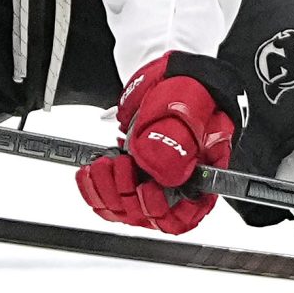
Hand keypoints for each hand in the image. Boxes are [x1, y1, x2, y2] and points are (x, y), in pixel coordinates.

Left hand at [78, 53, 241, 235]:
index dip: (167, 213)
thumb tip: (164, 173)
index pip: (186, 215)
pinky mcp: (125, 175)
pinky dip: (93, 187)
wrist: (166, 77)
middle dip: (131, 195)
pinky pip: (105, 198)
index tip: (149, 190)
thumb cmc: (187, 89)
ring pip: (124, 209)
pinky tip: (92, 169)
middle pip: (150, 216)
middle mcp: (175, 184)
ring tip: (107, 162)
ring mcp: (149, 181)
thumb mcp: (185, 108)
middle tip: (124, 165)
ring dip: (108, 191)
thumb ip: (177, 140)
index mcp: (201, 175)